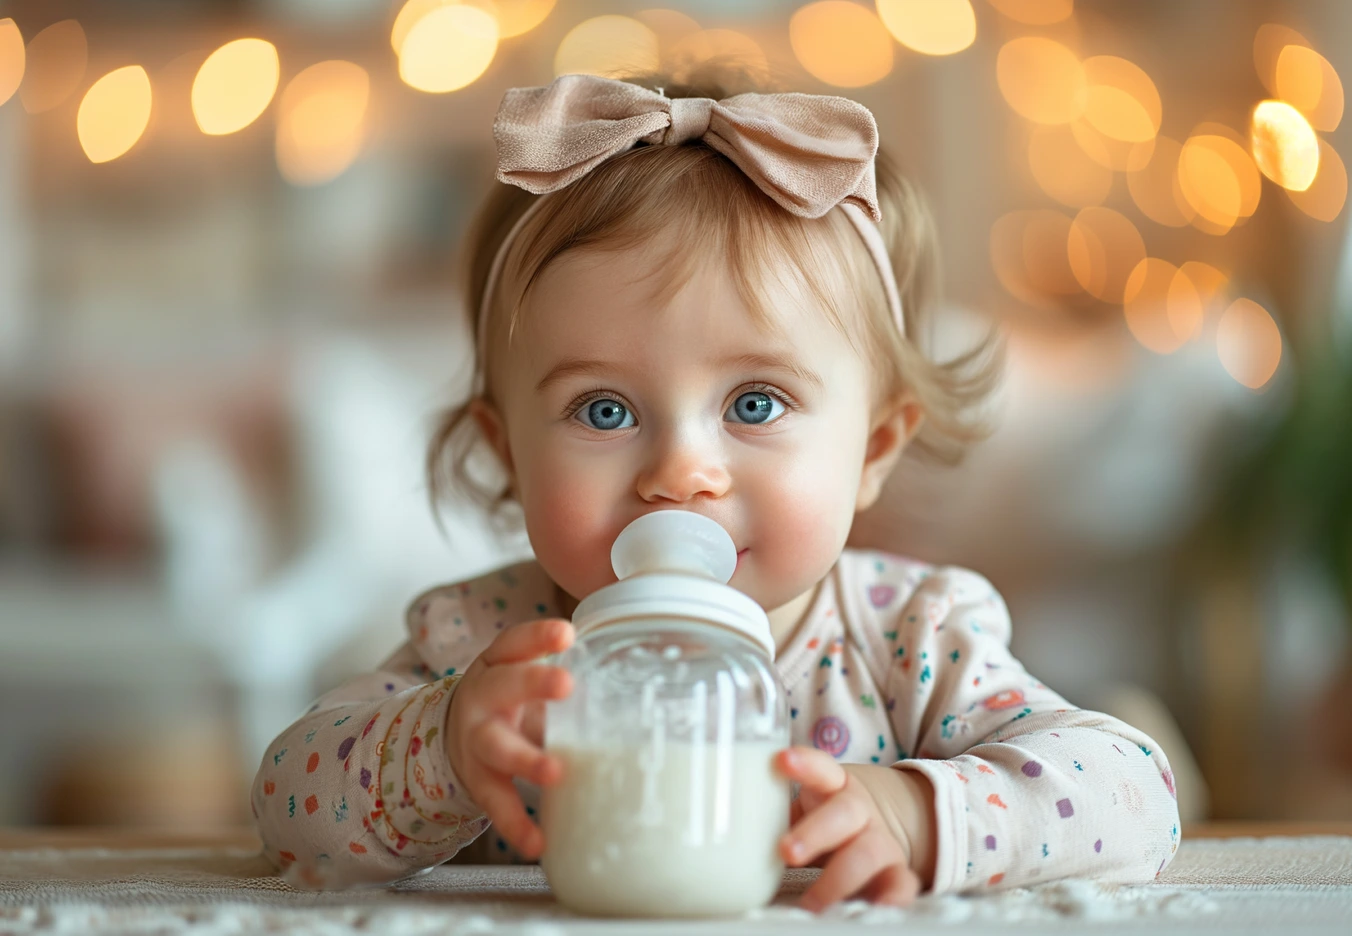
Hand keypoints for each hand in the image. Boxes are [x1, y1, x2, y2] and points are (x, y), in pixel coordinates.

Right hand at [444, 618, 574, 858]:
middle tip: (567, 684)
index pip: (515, 643)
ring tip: (555, 773)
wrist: (455, 734)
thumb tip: (640, 689)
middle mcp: (483, 697)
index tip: (567, 634)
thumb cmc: (508, 701)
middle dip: (533, 684)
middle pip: (504, 685)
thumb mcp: (525, 680)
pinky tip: (537, 843)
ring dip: (527, 759)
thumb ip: (566, 682)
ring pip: (497, 746)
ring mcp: (476, 739)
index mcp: (498, 665)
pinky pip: (496, 803)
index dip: (538, 636)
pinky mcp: (478, 780)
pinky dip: (516, 824)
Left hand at [776, 746, 925, 910]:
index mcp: (833, 787)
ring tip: (814, 902)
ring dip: (840, 878)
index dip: (804, 764)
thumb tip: (710, 828)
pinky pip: (902, 883)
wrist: (874, 830)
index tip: (781, 761)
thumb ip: (768, 814)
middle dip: (815, 832)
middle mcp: (859, 811)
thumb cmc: (822, 819)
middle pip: (843, 814)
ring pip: (868, 852)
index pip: (822, 768)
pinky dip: (893, 897)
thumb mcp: (800, 809)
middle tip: (786, 851)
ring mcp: (880, 841)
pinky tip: (878, 909)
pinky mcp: (896, 871)